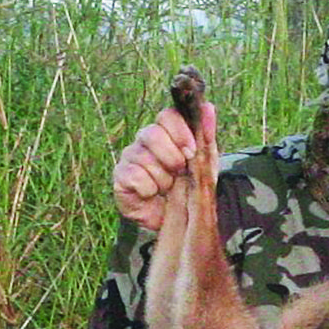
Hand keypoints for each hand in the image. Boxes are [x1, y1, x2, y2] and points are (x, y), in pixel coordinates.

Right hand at [111, 102, 215, 230]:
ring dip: (162, 178)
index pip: (167, 115)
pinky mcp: (120, 177)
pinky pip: (134, 176)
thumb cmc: (189, 188)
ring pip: (144, 157)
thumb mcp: (204, 164)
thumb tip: (208, 106)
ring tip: (166, 188)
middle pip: (152, 133)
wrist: (177, 221)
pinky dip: (148, 189)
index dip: (179, 131)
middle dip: (172, 157)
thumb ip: (206, 136)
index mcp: (166, 132)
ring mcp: (130, 157)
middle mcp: (144, 140)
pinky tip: (151, 195)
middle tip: (179, 173)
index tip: (191, 150)